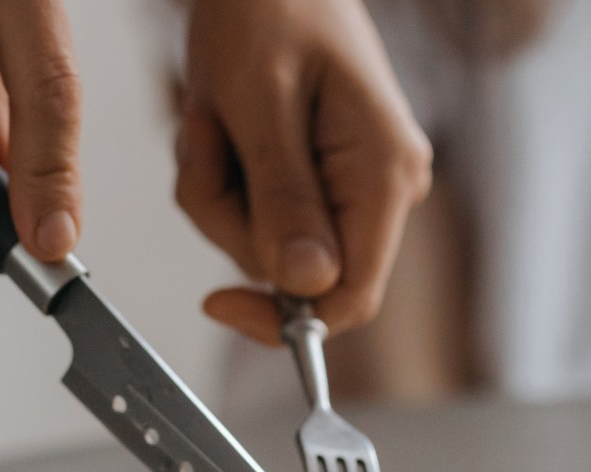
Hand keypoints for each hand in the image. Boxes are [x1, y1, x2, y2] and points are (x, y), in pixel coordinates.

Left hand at [175, 0, 432, 342]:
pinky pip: (257, 221)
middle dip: (230, 221)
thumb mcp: (261, 100)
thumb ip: (283, 197)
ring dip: (217, 195)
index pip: (349, 299)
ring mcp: (350, 189)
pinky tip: (221, 126)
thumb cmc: (268, 5)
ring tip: (213, 119)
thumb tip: (305, 284)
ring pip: (264, 248)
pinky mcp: (318, 185)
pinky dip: (221, 184)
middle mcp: (381, 190)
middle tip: (207, 139)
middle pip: (295, 276)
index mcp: (383, 174)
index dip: (283, 320)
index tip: (217, 301)